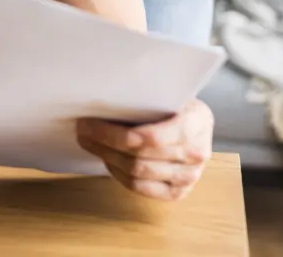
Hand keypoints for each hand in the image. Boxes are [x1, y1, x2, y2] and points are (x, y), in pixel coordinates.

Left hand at [76, 99, 213, 200]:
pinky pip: (142, 189)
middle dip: (104, 145)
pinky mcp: (179, 191)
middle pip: (138, 159)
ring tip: (91, 144)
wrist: (200, 122)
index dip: (112, 134)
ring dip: (107, 159)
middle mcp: (196, 154)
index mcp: (196, 122)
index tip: (87, 123)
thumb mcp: (169, 91)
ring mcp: (189, 176)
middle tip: (83, 132)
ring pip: (137, 175)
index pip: (149, 138)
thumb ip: (144, 98)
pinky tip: (109, 161)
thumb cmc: (178, 103)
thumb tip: (101, 102)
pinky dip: (120, 176)